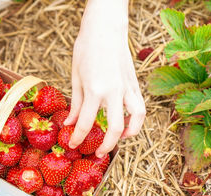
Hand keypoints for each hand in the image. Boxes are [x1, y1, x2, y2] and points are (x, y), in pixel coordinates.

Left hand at [64, 0, 145, 157]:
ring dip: (129, 133)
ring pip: (136, 119)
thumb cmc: (86, 48)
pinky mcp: (134, 83)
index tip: (72, 144)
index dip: (77, 138)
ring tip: (119, 139)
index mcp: (94, 90)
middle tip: (97, 153)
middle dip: (105, 145)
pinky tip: (126, 122)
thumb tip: (70, 122)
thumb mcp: (75, 76)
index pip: (85, 123)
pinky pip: (139, 106)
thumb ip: (75, 102)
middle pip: (113, 128)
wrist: (105, 28)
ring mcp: (127, 88)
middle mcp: (113, 92)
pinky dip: (136, 118)